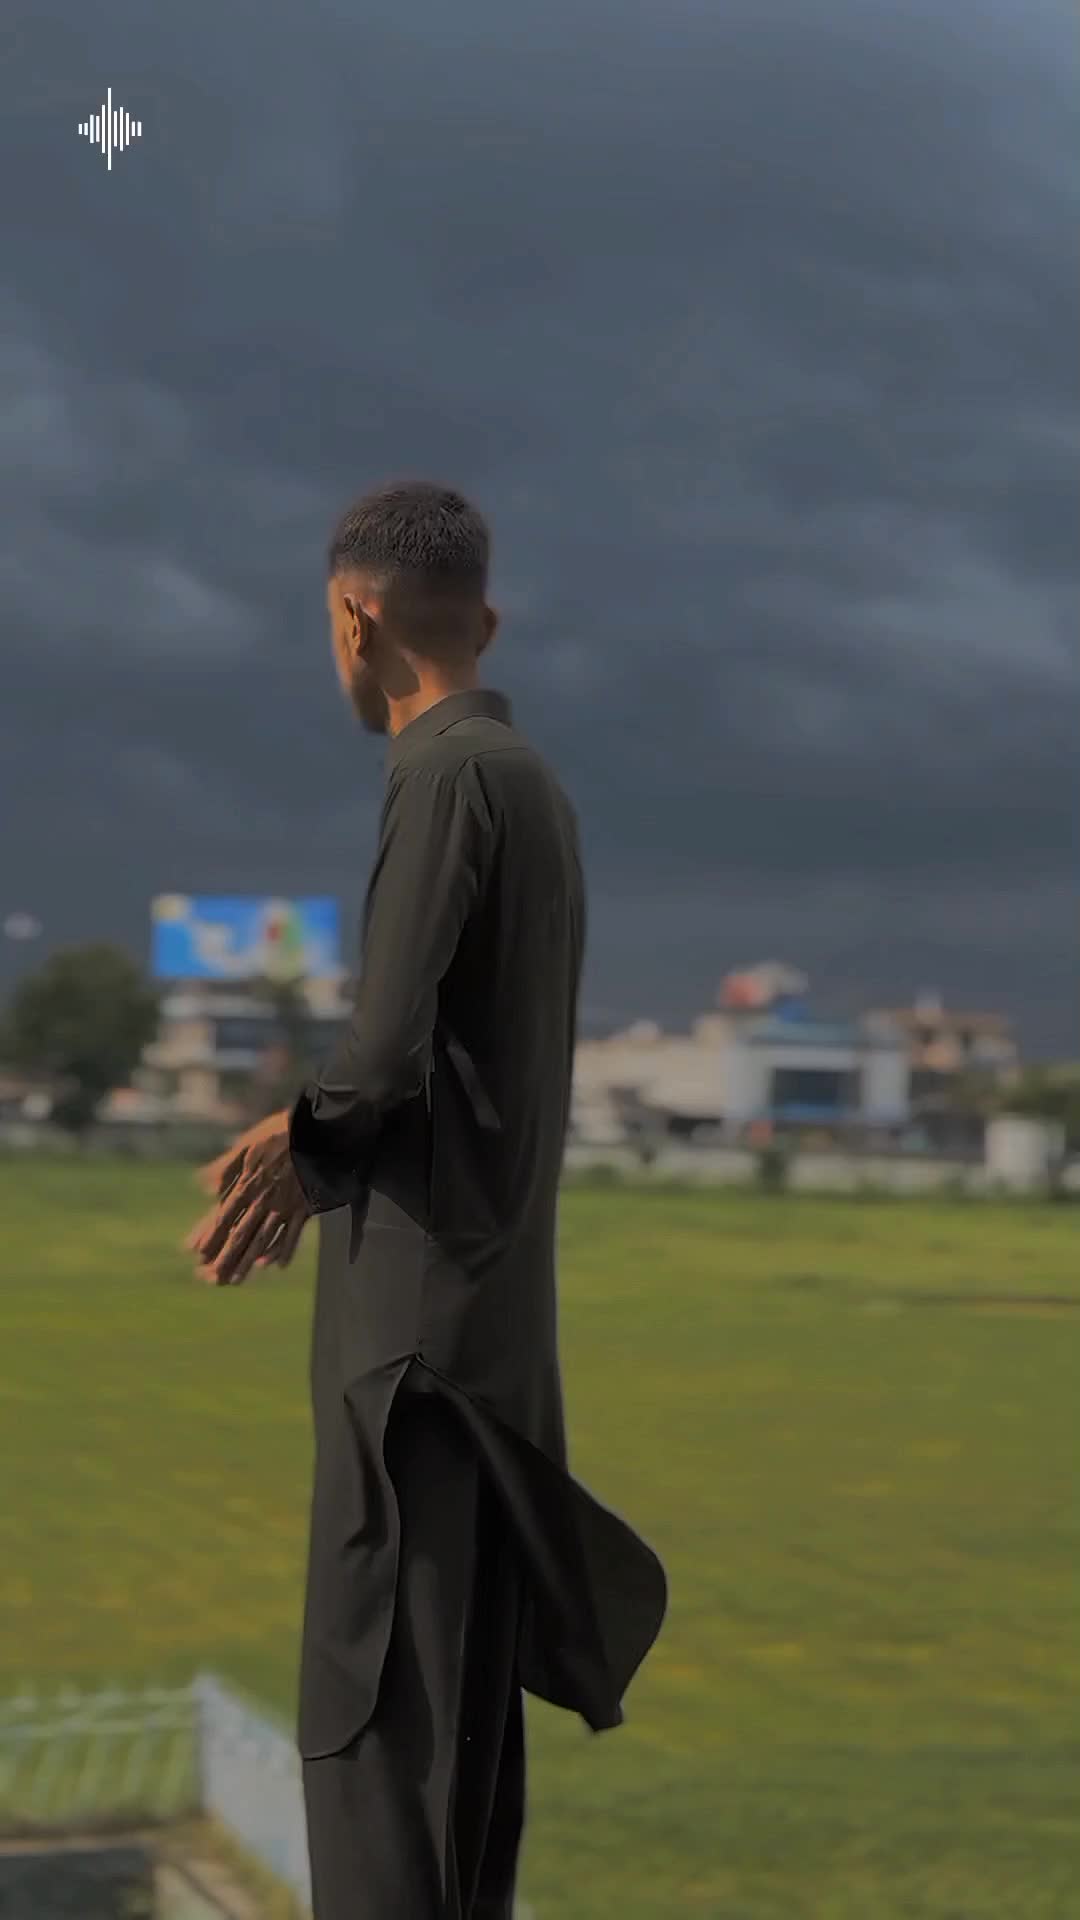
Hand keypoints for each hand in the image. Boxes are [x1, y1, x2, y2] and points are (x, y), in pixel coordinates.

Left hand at [186, 1113, 310, 1285]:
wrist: (317, 1133)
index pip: (225, 1216)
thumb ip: (226, 1167)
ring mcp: (285, 1207)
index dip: (211, 1236)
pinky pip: (293, 1235)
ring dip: (248, 1262)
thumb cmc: (281, 1133)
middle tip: (212, 1279)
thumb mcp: (248, 1144)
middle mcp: (264, 1201)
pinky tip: (275, 1266)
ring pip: (264, 1240)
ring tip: (236, 1280)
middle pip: (242, 1234)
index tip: (198, 1254)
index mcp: (248, 1185)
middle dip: (226, 1258)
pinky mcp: (305, 1209)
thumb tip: (204, 1187)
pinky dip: (283, 1251)